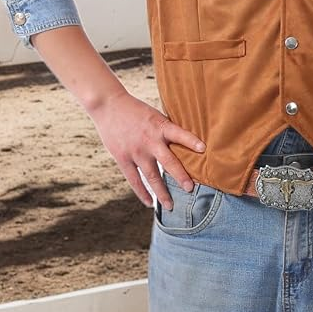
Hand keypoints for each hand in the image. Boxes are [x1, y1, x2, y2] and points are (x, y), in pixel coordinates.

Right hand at [90, 89, 204, 208]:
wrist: (108, 105)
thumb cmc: (136, 110)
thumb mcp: (155, 115)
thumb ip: (167, 130)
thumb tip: (186, 144)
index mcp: (160, 126)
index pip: (179, 134)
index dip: (191, 141)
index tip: (204, 149)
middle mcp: (149, 140)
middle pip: (168, 162)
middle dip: (180, 176)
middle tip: (191, 189)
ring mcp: (136, 151)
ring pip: (152, 176)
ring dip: (162, 192)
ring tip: (170, 206)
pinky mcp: (123, 158)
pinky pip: (134, 180)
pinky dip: (143, 193)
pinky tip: (150, 203)